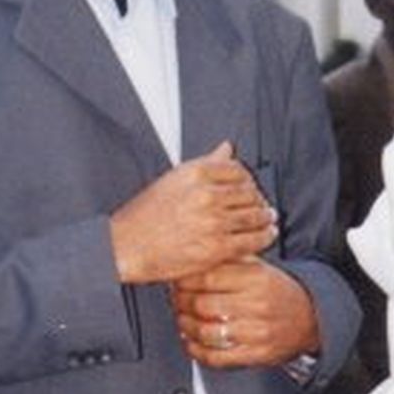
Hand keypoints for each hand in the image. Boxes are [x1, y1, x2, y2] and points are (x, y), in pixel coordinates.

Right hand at [110, 142, 276, 283]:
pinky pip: (252, 239)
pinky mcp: (216, 247)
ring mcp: (213, 221)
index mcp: (196, 172)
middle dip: (259, 199)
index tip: (249, 187)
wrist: (125, 246)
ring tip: (268, 220)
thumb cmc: (145, 215)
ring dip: (266, 217)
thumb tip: (227, 146)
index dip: (248, 179)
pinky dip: (264, 236)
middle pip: (250, 191)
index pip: (238, 169)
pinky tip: (267, 234)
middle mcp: (206, 194)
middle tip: (262, 206)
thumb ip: (206, 163)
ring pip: (255, 215)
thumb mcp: (174, 179)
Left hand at [172, 259, 319, 368]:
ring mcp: (257, 332)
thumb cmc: (279, 292)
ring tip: (182, 319)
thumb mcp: (260, 268)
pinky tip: (192, 342)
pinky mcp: (256, 354)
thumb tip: (194, 259)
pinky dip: (197, 351)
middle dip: (181, 303)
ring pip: (205, 332)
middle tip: (176, 300)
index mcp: (257, 279)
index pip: (207, 277)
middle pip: (202, 305)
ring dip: (186, 327)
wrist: (311, 318)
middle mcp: (257, 305)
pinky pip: (217, 357)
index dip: (185, 280)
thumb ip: (230, 261)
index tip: (177, 280)